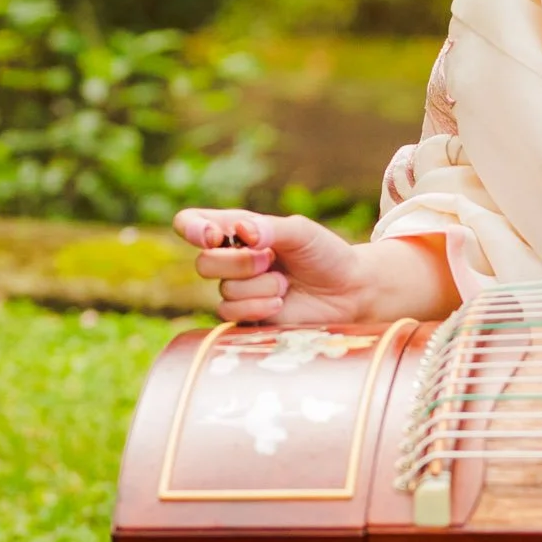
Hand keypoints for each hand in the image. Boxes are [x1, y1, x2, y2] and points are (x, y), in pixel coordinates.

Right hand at [172, 209, 457, 328]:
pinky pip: (232, 314)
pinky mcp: (246, 318)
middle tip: (270, 260)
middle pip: (203, 263)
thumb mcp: (301, 232)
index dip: (193, 228)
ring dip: (259, 287)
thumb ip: (271, 228)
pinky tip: (280, 303)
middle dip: (239, 262)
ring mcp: (237, 291)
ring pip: (224, 291)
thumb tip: (241, 232)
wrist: (349, 292)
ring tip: (285, 284)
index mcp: (237, 231)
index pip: (192, 223)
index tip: (214, 235)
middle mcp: (231, 261)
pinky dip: (258, 307)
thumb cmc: (325, 255)